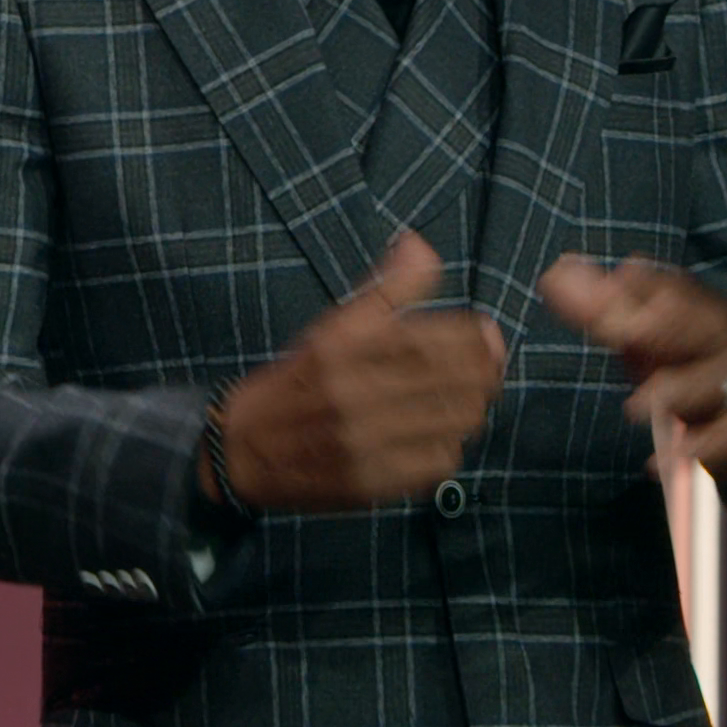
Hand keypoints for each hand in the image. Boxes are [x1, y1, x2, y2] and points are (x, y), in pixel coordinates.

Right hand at [213, 232, 507, 511]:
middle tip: (482, 370)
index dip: (478, 336)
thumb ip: (384, 287)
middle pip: (460, 381)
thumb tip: (419, 244)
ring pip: (458, 421)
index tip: (485, 334)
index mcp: (346, 346)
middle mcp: (356, 391)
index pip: (441, 337)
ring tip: (459, 401)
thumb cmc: (296, 380)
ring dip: (470, 408)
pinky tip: (434, 436)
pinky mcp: (373, 482)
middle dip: (483, 371)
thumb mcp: (333, 326)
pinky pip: (441, 463)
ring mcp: (366, 441)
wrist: (242, 451)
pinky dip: (449, 447)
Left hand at [540, 254, 726, 490]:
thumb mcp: (653, 346)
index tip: (603, 281)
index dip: (638, 286)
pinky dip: (699, 446)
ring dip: (673, 393)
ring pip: (712, 380)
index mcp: (703, 314)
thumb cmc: (697, 379)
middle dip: (657, 324)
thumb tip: (558, 271)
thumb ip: (608, 313)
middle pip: (697, 326)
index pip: (673, 291)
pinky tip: (665, 460)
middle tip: (617, 332)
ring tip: (632, 409)